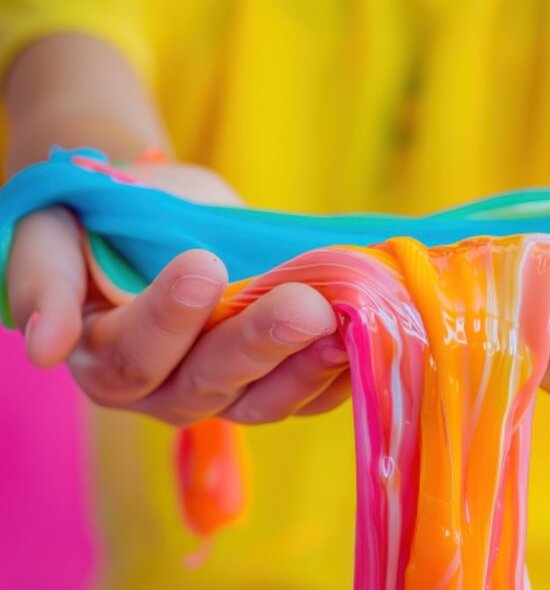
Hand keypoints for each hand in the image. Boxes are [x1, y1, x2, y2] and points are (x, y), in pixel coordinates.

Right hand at [9, 162, 349, 425]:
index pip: (136, 355)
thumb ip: (42, 282)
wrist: (163, 214)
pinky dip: (339, 372)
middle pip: (211, 382)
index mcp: (106, 357)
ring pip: (266, 400)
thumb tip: (45, 347)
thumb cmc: (105, 219)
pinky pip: (309, 394)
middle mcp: (166, 390)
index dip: (168, 317)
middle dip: (258, 342)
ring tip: (344, 324)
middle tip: (303, 304)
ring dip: (308, 366)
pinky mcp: (274, 383)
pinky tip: (367, 339)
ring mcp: (227, 392)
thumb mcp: (54, 232)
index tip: (201, 264)